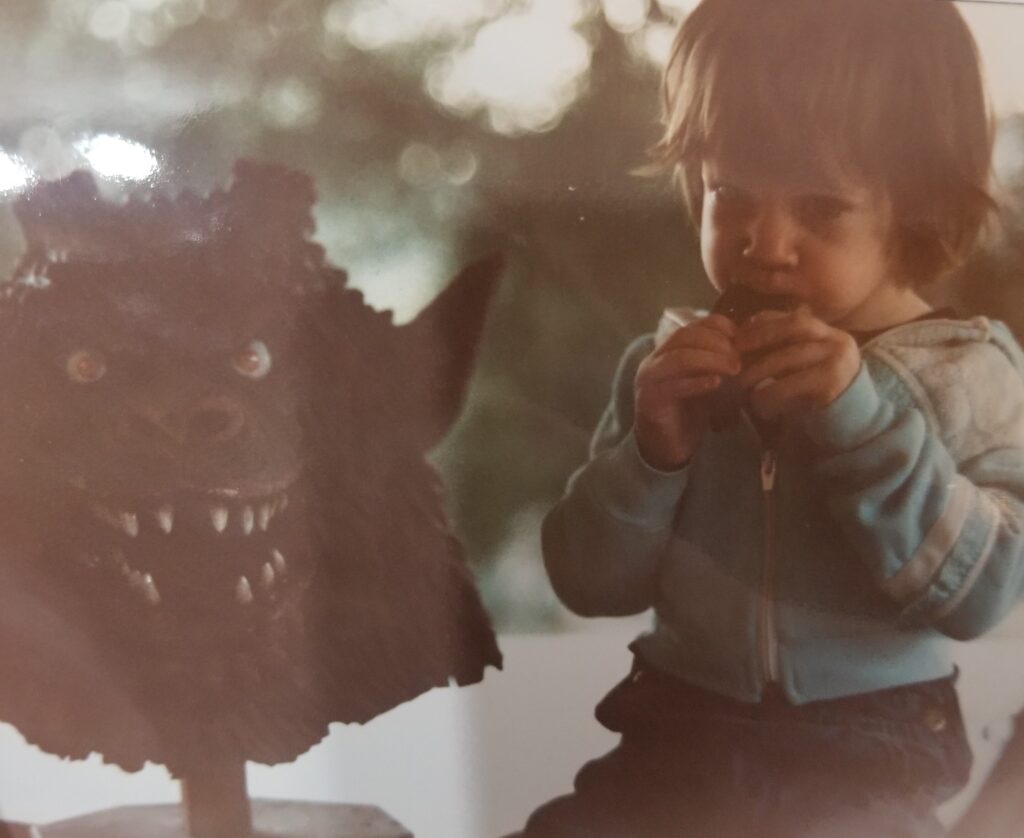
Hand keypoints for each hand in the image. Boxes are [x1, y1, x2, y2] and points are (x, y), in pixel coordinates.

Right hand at [634, 314, 739, 469]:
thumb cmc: (689, 413)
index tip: (738, 335)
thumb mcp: (706, 381)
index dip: (715, 325)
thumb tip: (745, 345)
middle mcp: (654, 360)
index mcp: (666, 351)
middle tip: (739, 357)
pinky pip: (673, 386)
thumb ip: (717, 363)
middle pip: (684, 337)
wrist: (666, 448)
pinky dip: (697, 382)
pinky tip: (716, 383)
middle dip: (716, 342)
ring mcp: (648, 380)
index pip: (690, 326)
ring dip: (710, 359)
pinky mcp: (650, 401)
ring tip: (733, 369)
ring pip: (679, 358)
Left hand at [734, 305, 860, 421]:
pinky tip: (759, 404)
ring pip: (790, 356)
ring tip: (741, 384)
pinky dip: (769, 393)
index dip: (765, 321)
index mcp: (828, 333)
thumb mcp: (803, 367)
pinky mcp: (831, 384)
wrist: (850, 422)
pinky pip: (791, 384)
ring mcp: (837, 360)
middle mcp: (837, 340)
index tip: (740, 333)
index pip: (794, 317)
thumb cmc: (817, 394)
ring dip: (759, 370)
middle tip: (735, 351)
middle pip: (795, 326)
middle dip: (761, 336)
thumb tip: (742, 337)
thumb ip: (783, 349)